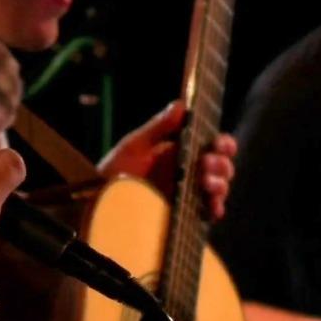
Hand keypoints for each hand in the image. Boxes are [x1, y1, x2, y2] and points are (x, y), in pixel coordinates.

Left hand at [98, 100, 236, 218]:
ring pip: (218, 187)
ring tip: (206, 182)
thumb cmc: (113, 171)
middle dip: (221, 163)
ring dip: (220, 183)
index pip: (211, 145)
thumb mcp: (134, 146)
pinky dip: (215, 209)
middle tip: (208, 162)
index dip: (223, 144)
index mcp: (179, 152)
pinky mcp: (184, 216)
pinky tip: (212, 206)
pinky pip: (207, 213)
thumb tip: (181, 105)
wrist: (98, 203)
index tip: (220, 143)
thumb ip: (158, 127)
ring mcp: (187, 195)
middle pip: (220, 166)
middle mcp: (188, 172)